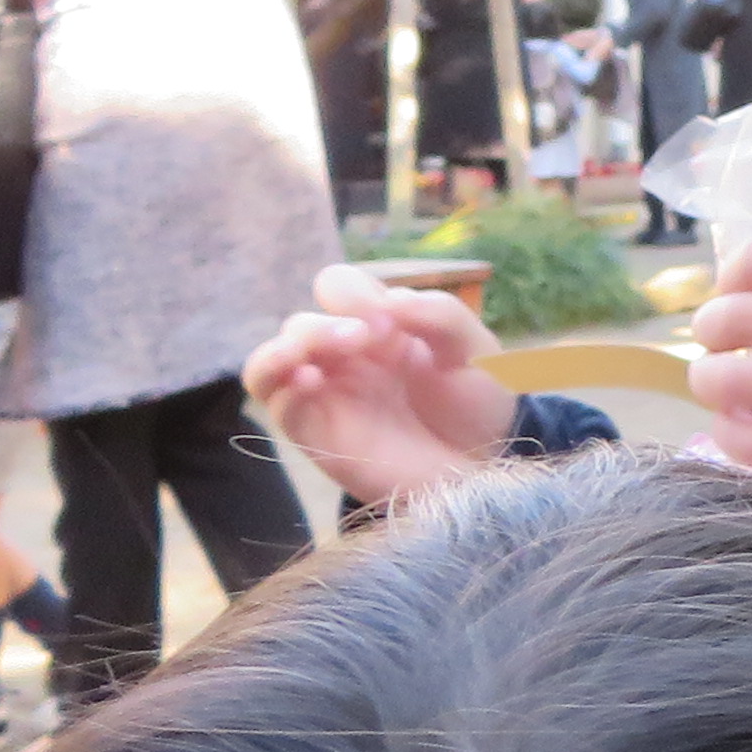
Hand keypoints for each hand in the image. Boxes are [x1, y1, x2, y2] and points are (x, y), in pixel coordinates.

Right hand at [243, 266, 518, 506]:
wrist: (481, 464)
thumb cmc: (476, 402)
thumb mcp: (473, 349)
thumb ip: (440, 314)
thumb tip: (391, 300)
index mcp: (376, 324)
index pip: (337, 287)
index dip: (353, 294)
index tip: (389, 322)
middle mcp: (343, 355)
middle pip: (301, 323)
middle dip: (326, 325)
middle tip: (367, 338)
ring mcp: (326, 393)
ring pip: (271, 360)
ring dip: (284, 349)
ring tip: (309, 354)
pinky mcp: (316, 431)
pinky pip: (277, 404)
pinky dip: (281, 385)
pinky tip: (309, 380)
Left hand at [690, 230, 751, 491]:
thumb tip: (727, 290)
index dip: (730, 276)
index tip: (734, 291)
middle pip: (737, 317)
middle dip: (710, 326)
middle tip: (718, 336)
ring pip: (733, 383)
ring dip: (708, 380)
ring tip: (719, 379)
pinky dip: (730, 432)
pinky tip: (741, 421)